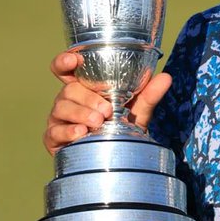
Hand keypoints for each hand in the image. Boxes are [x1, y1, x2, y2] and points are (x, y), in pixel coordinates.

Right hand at [42, 51, 172, 155]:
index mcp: (83, 88)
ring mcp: (58, 119)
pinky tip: (80, 133)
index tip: (74, 60)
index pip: (65, 69)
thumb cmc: (122, 129)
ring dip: (80, 114)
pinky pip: (55, 132)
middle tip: (107, 110)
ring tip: (98, 123)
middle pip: (68, 90)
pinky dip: (68, 131)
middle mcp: (67, 100)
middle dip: (88, 98)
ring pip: (61, 108)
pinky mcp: (53, 139)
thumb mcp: (137, 111)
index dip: (64, 61)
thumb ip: (148, 95)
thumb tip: (165, 77)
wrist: (117, 160)